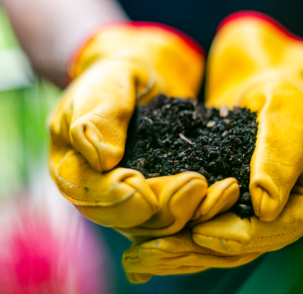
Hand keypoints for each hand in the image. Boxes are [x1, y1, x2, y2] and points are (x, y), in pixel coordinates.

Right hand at [48, 23, 210, 238]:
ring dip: (193, 212)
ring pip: (161, 224)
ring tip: (223, 190)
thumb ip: (96, 117)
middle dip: (164, 207)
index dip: (115, 197)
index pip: (89, 194)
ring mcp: (137, 200)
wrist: (144, 78)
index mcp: (73, 171)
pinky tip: (229, 192)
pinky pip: (184, 212)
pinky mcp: (166, 197)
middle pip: (130, 219)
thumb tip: (101, 159)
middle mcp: (104, 195)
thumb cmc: (116, 78)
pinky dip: (207, 206)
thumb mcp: (102, 86)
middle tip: (196, 186)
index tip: (140, 187)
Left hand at [123, 12, 302, 280]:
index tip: (199, 233)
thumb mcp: (290, 115)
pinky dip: (171, 232)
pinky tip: (138, 241)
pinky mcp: (220, 200)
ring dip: (175, 251)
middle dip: (192, 252)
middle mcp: (276, 215)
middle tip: (151, 253)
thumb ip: (282, 156)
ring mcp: (247, 210)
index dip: (234, 237)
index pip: (271, 232)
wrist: (268, 81)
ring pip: (212, 243)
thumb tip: (267, 207)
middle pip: (235, 248)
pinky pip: (198, 223)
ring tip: (136, 258)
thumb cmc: (287, 92)